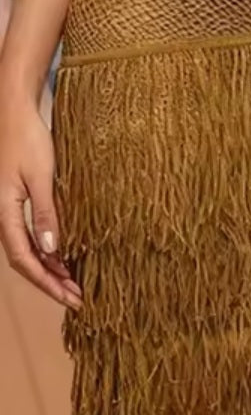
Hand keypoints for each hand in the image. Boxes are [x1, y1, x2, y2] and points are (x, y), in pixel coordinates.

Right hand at [0, 92, 81, 309]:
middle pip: (26, 262)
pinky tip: (67, 256)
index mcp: (5, 214)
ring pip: (29, 251)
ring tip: (76, 284)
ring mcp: (11, 212)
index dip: (47, 282)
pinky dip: (50, 251)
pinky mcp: (20, 203)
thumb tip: (54, 249)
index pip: (25, 260)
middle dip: (51, 283)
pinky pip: (33, 236)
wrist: (16, 115)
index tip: (71, 298)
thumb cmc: (27, 141)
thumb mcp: (42, 176)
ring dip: (51, 269)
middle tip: (79, 299)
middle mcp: (5, 218)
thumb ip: (47, 212)